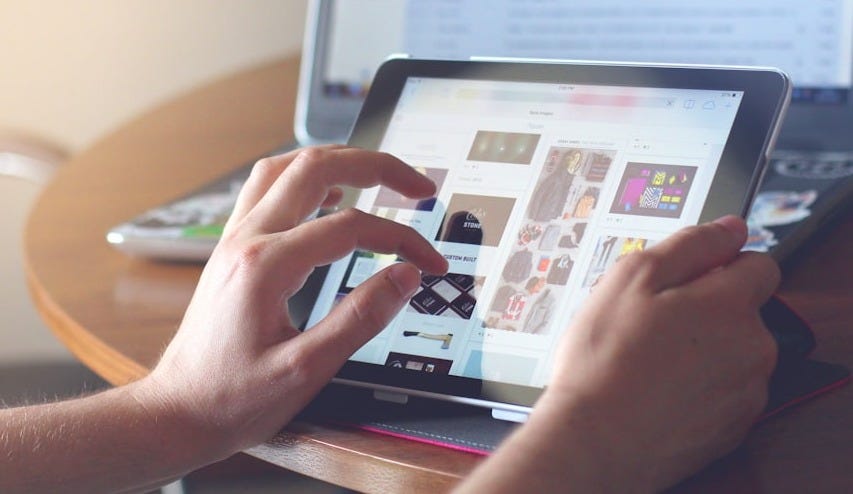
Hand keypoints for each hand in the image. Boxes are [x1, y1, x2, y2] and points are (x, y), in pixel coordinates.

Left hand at [134, 146, 447, 461]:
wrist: (177, 412)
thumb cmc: (232, 398)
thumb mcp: (305, 370)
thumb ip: (360, 319)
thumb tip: (404, 278)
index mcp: (266, 266)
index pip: (350, 227)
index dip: (401, 238)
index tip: (428, 262)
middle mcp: (246, 239)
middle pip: (315, 167)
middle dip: (376, 167)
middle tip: (418, 186)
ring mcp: (235, 239)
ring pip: (287, 167)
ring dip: (338, 162)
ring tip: (378, 175)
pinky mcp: (233, 249)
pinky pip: (268, 189)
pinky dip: (306, 179)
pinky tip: (329, 195)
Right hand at [457, 216, 779, 492]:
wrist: (596, 440)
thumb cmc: (605, 361)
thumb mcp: (631, 279)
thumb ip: (689, 245)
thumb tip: (730, 228)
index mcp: (730, 303)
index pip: (758, 263)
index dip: (719, 264)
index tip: (686, 279)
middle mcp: (753, 346)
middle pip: (745, 310)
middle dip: (708, 308)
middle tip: (654, 321)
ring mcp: (747, 390)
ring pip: (735, 352)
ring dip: (705, 348)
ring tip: (651, 359)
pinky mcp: (734, 426)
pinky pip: (726, 391)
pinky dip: (702, 386)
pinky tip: (660, 388)